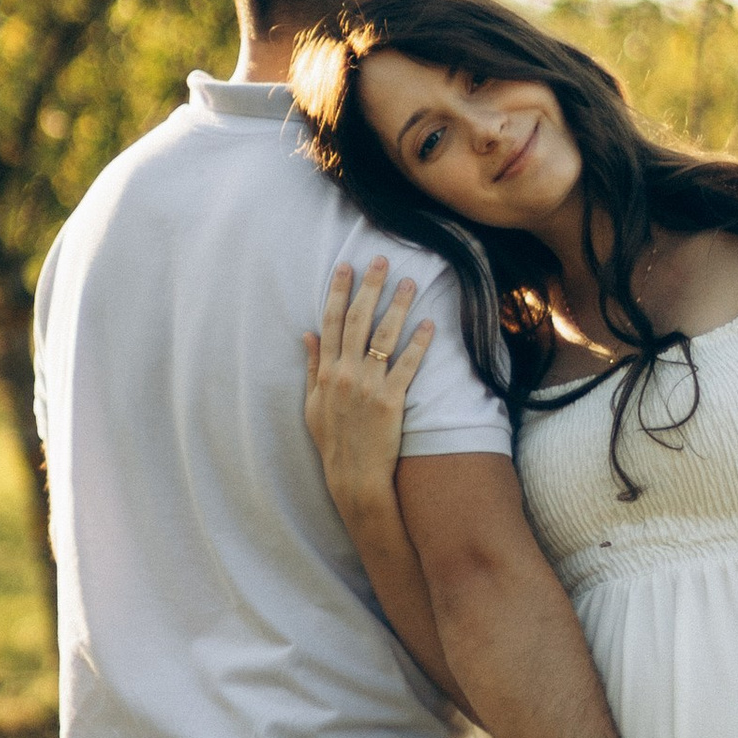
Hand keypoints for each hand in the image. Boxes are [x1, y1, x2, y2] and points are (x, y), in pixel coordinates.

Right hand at [303, 258, 432, 516]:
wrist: (353, 477)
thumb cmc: (332, 442)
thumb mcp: (312, 404)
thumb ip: (312, 366)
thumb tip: (308, 333)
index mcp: (326, 373)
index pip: (331, 323)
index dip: (337, 292)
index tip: (345, 266)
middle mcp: (345, 374)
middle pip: (358, 321)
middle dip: (369, 287)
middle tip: (381, 260)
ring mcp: (368, 386)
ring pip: (383, 337)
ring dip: (397, 306)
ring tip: (410, 283)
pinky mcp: (391, 401)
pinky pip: (407, 366)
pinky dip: (418, 344)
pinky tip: (429, 324)